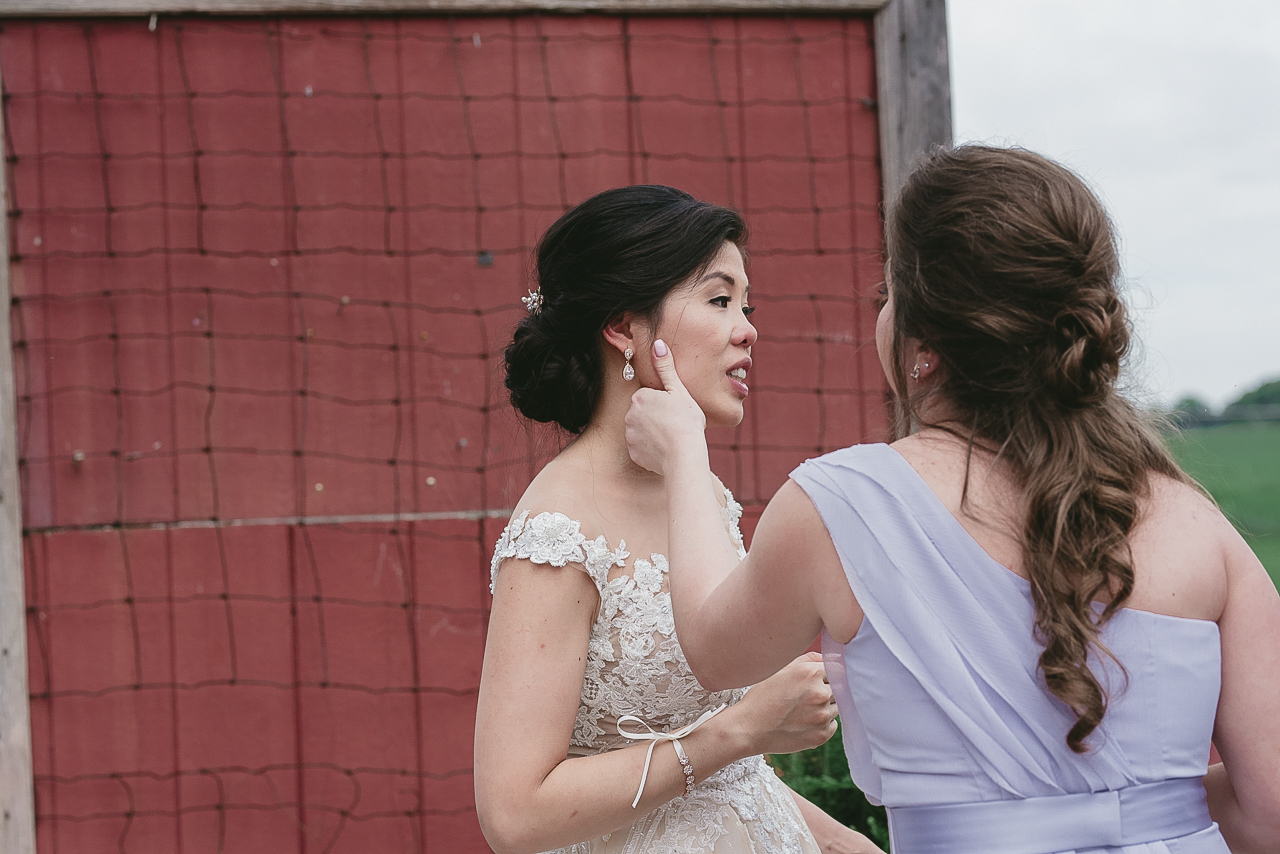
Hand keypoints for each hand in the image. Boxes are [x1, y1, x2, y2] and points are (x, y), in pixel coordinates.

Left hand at [625, 339, 706, 475]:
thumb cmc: (686, 421)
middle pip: (644, 413)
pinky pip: (642, 449)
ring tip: (671, 437)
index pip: (650, 397)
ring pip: (642, 431)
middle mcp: (629, 414)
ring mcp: (630, 435)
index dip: (664, 403)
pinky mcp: (633, 453)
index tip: (675, 410)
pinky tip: (666, 449)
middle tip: (674, 423)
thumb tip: (657, 344)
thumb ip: (665, 368)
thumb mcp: (678, 391)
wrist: (683, 455)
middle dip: (656, 417)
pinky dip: (652, 449)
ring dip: (653, 433)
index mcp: (640, 396)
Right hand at [731, 652, 837, 755]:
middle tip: (806, 697)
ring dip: (825, 707)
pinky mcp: (822, 735)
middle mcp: (820, 694)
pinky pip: (832, 725)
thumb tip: (832, 658)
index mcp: (810, 673)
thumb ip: (809, 659)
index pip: (837, 668)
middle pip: (840, 688)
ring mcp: (822, 716)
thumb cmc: (763, 696)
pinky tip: (803, 722)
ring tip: (801, 710)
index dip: (826, 674)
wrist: (749, 728)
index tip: (817, 680)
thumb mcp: (780, 669)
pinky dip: (822, 723)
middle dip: (827, 690)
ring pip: (837, 707)